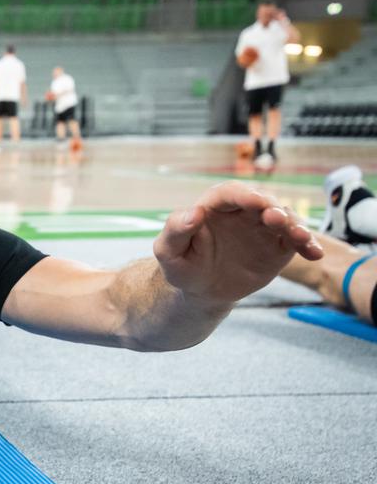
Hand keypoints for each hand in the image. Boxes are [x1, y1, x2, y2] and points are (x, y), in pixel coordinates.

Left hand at [153, 181, 321, 304]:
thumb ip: (175, 230)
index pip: (230, 193)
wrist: (201, 290)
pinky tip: (315, 254)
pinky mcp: (278, 246)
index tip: (254, 202)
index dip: (243, 195)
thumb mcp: (168, 251)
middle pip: (262, 201)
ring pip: (284, 218)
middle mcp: (243, 211)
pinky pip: (296, 241)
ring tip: (300, 238)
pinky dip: (308, 245)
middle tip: (275, 219)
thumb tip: (193, 212)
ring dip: (294, 225)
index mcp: (214, 206)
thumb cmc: (181, 265)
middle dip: (271, 207)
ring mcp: (263, 227)